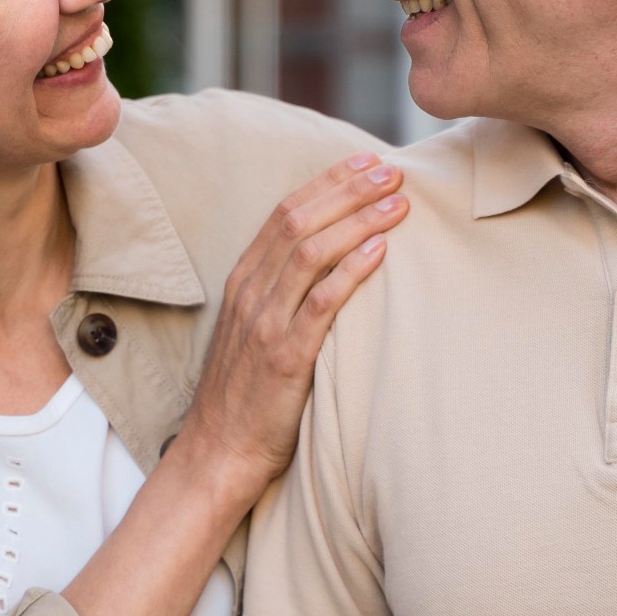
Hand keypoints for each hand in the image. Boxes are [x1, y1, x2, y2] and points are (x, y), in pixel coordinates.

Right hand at [178, 153, 409, 492]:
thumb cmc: (248, 395)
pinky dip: (351, 271)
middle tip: (392, 170)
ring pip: (311, 252)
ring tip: (398, 203)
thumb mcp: (258, 332)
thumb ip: (284, 294)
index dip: (328, 182)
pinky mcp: (283, 357)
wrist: (218, 454)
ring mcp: (264, 324)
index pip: (285, 213)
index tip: (366, 162)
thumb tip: (332, 261)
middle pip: (300, 221)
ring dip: (358, 220)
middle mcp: (250, 293)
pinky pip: (319, 303)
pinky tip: (380, 251)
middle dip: (349, 189)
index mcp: (243, 281)